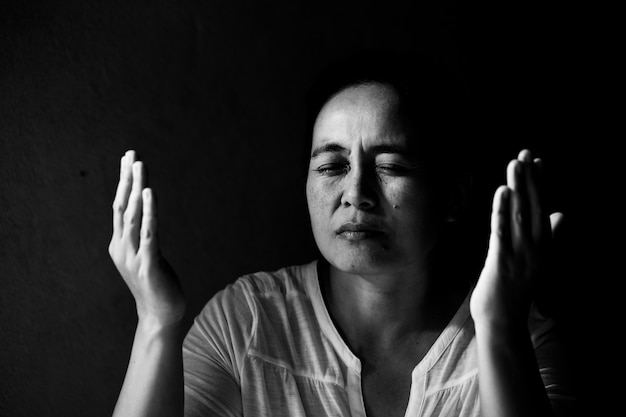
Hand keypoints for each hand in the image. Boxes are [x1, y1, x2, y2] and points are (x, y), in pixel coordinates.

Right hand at [108, 150, 185, 326]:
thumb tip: (147, 217)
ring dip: (136, 189)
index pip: (119, 207)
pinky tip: (149, 194)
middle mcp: (122, 248)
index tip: (128, 159)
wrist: (160, 317)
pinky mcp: (149, 265)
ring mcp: (133, 257)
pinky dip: (149, 212)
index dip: (124, 182)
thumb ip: (143, 237)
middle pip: (122, 206)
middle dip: (127, 179)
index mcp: (120, 244)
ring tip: (140, 166)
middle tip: (132, 154)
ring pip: (132, 216)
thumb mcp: (146, 256)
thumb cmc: (156, 285)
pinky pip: (149, 233)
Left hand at [470, 149, 562, 326]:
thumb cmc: (517, 290)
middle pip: (534, 206)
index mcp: (543, 245)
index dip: (540, 184)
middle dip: (530, 179)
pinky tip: (501, 192)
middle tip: (525, 153)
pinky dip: (502, 210)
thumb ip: (551, 236)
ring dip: (518, 188)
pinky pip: (502, 231)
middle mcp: (535, 247)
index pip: (542, 207)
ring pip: (520, 214)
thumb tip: (562, 214)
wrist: (504, 321)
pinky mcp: (501, 260)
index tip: (538, 161)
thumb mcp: (538, 260)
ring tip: (515, 164)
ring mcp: (519, 253)